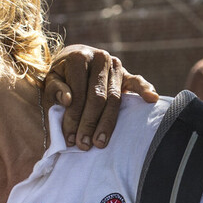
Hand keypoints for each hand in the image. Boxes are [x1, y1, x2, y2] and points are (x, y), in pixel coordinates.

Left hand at [44, 45, 158, 149]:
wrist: (75, 57)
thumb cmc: (61, 75)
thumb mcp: (51, 79)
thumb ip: (55, 89)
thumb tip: (66, 100)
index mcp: (79, 57)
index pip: (78, 93)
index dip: (73, 117)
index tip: (69, 138)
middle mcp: (99, 58)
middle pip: (97, 97)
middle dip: (90, 123)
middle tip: (84, 145)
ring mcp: (115, 65)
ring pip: (114, 98)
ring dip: (107, 123)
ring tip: (100, 142)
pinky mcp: (126, 73)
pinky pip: (137, 82)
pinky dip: (145, 90)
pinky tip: (151, 99)